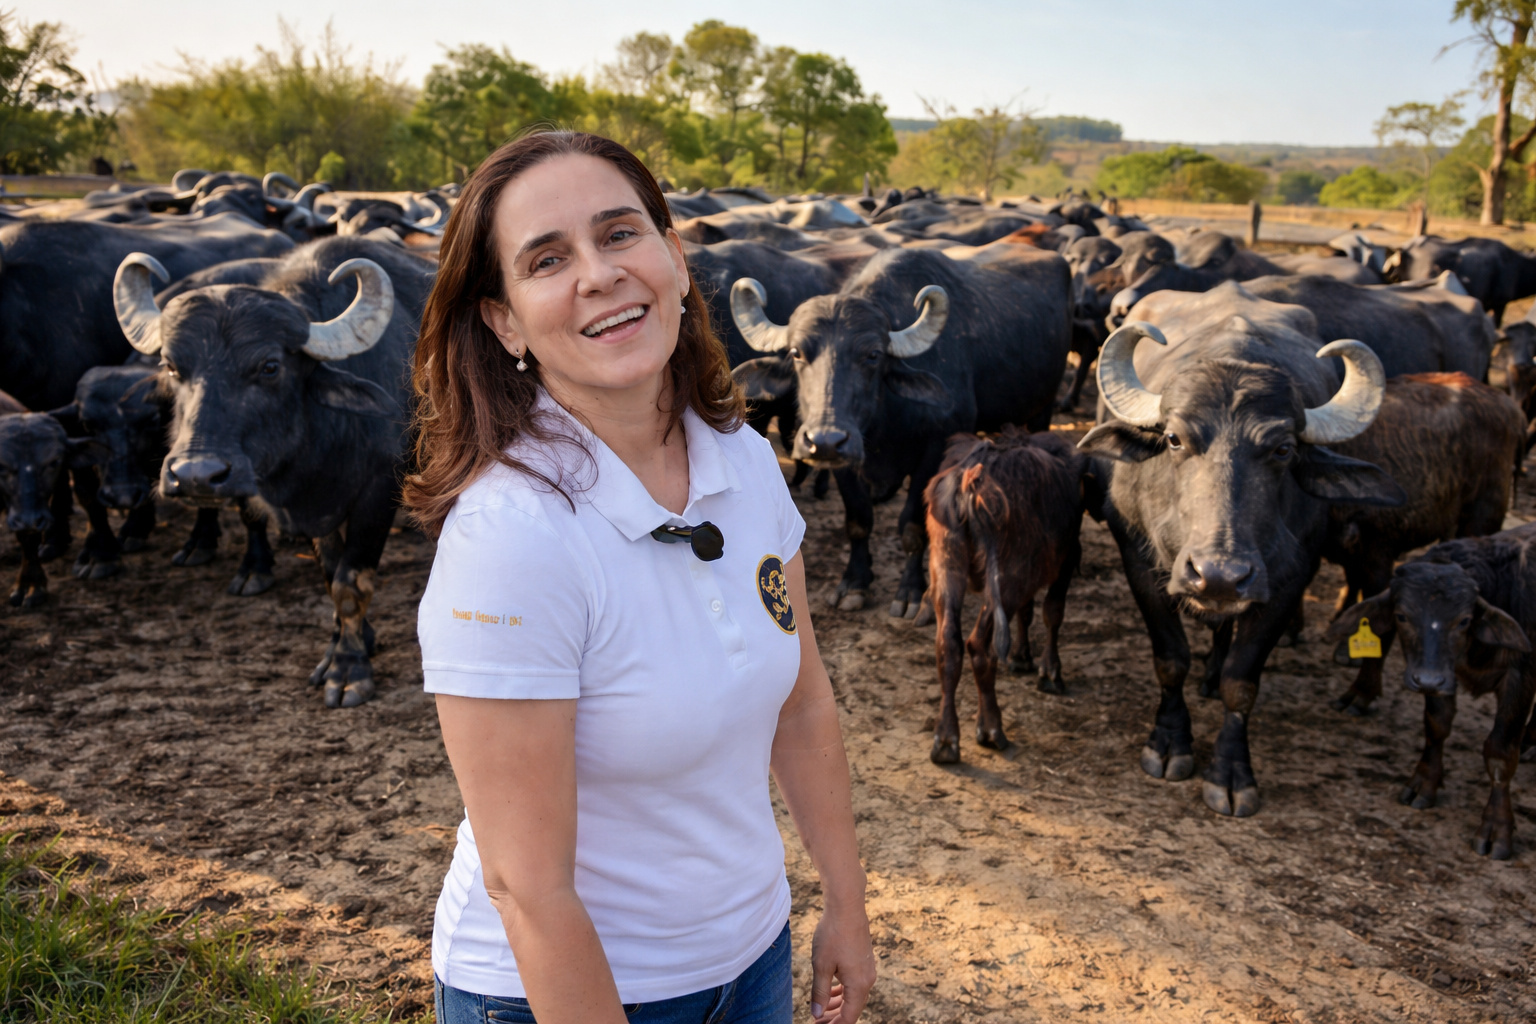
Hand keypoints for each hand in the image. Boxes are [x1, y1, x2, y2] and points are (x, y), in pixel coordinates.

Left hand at [809, 904, 874, 1022]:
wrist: (847, 907)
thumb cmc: (833, 935)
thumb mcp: (822, 966)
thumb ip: (820, 992)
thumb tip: (817, 1014)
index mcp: (858, 985)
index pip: (849, 1017)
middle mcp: (867, 979)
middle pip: (852, 1008)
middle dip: (835, 1017)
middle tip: (817, 1021)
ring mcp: (867, 969)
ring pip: (853, 995)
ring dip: (838, 1004)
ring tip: (822, 1010)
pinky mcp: (864, 960)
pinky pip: (854, 983)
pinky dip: (842, 990)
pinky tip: (831, 990)